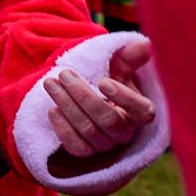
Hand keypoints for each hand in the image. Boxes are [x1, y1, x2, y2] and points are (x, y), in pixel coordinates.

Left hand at [45, 38, 156, 162]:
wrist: (91, 100)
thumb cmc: (110, 81)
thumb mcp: (119, 68)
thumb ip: (129, 57)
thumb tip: (146, 45)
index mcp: (139, 111)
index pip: (142, 111)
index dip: (124, 98)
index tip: (103, 81)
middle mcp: (125, 131)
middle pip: (108, 120)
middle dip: (83, 96)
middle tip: (63, 74)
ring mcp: (106, 144)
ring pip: (88, 131)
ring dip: (67, 105)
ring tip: (50, 83)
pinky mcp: (87, 151)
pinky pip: (76, 147)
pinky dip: (62, 129)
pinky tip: (52, 109)